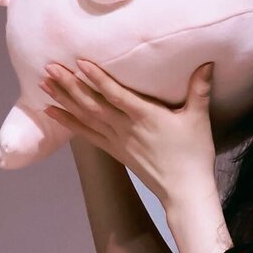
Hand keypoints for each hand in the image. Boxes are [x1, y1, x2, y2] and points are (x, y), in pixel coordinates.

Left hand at [42, 60, 218, 209]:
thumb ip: (199, 89)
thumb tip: (208, 62)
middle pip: (92, 104)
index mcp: (146, 116)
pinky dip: (68, 122)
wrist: (184, 190)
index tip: (79, 62)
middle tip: (49, 67)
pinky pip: (86, 135)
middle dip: (69, 85)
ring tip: (43, 84)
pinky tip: (52, 112)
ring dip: (63, 100)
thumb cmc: (193, 153)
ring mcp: (117, 141)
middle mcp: (125, 128)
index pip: (116, 94)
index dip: (97, 78)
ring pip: (85, 117)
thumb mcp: (198, 118)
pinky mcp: (114, 151)